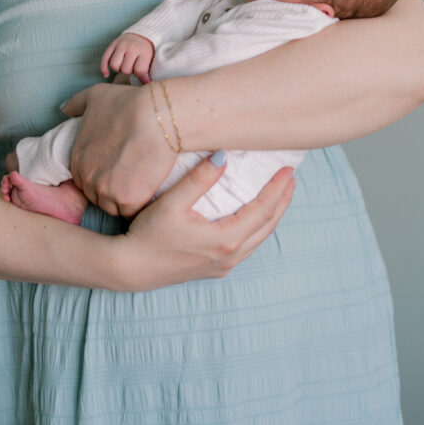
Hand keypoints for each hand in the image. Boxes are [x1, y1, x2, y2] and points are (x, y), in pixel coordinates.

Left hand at [63, 81, 175, 216]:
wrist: (156, 116)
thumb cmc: (128, 103)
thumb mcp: (96, 96)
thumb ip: (76, 103)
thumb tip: (63, 109)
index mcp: (78, 159)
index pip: (84, 178)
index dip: (101, 174)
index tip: (117, 167)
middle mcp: (88, 178)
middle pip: (97, 195)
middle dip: (111, 189)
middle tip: (130, 177)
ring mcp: (107, 192)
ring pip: (113, 207)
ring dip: (124, 200)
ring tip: (140, 186)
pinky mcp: (128, 201)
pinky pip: (131, 213)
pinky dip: (139, 206)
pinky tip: (148, 192)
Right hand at [101, 33, 154, 83]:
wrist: (141, 35)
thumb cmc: (145, 52)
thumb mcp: (149, 60)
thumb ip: (146, 73)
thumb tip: (146, 85)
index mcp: (144, 51)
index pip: (139, 71)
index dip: (138, 74)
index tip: (140, 70)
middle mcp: (132, 47)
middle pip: (125, 69)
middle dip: (128, 71)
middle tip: (131, 67)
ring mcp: (121, 45)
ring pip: (114, 65)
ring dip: (118, 69)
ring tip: (123, 66)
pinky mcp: (113, 44)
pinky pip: (104, 58)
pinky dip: (104, 68)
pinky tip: (106, 74)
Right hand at [114, 158, 295, 289]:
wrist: (133, 268)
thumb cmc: (150, 234)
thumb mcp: (173, 203)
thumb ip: (200, 179)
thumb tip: (224, 156)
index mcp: (225, 239)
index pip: (262, 210)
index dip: (277, 188)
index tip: (288, 170)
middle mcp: (230, 256)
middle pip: (267, 226)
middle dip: (282, 201)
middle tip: (291, 179)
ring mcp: (224, 265)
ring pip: (259, 239)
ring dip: (271, 216)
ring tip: (279, 196)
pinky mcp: (215, 268)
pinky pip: (247, 246)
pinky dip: (257, 228)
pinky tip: (253, 217)